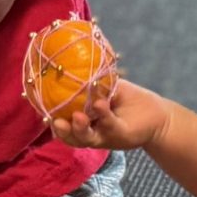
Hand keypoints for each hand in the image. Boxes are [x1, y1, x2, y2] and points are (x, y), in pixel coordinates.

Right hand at [46, 77, 172, 152]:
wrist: (154, 113)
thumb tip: (69, 58)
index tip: (42, 111)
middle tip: (55, 122)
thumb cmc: (125, 99)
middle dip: (62, 131)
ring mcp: (104, 136)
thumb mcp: (104, 87)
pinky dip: (104, 115)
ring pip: (86, 138)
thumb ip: (89, 80)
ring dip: (79, 129)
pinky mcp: (120, 135)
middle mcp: (90, 132)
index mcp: (82, 122)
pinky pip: (109, 126)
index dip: (50, 119)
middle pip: (70, 137)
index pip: (62, 124)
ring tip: (77, 117)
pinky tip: (100, 104)